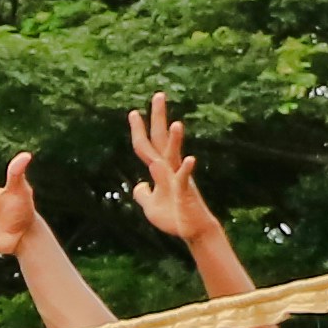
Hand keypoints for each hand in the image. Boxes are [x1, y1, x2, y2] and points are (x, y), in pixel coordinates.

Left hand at [122, 94, 216, 249]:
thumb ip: (143, 194)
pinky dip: (186, 170)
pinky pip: (185, 180)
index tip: (133, 112)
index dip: (139, 130)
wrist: (193, 231)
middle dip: (159, 118)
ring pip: (174, 156)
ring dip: (175, 141)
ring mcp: (178, 179)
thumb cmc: (174, 218)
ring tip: (175, 123)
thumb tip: (138, 186)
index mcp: (161, 170)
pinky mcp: (186, 193)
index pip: (147, 146)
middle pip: (161, 140)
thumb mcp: (151, 206)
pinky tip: (190, 160)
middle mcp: (170, 169)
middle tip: (158, 95)